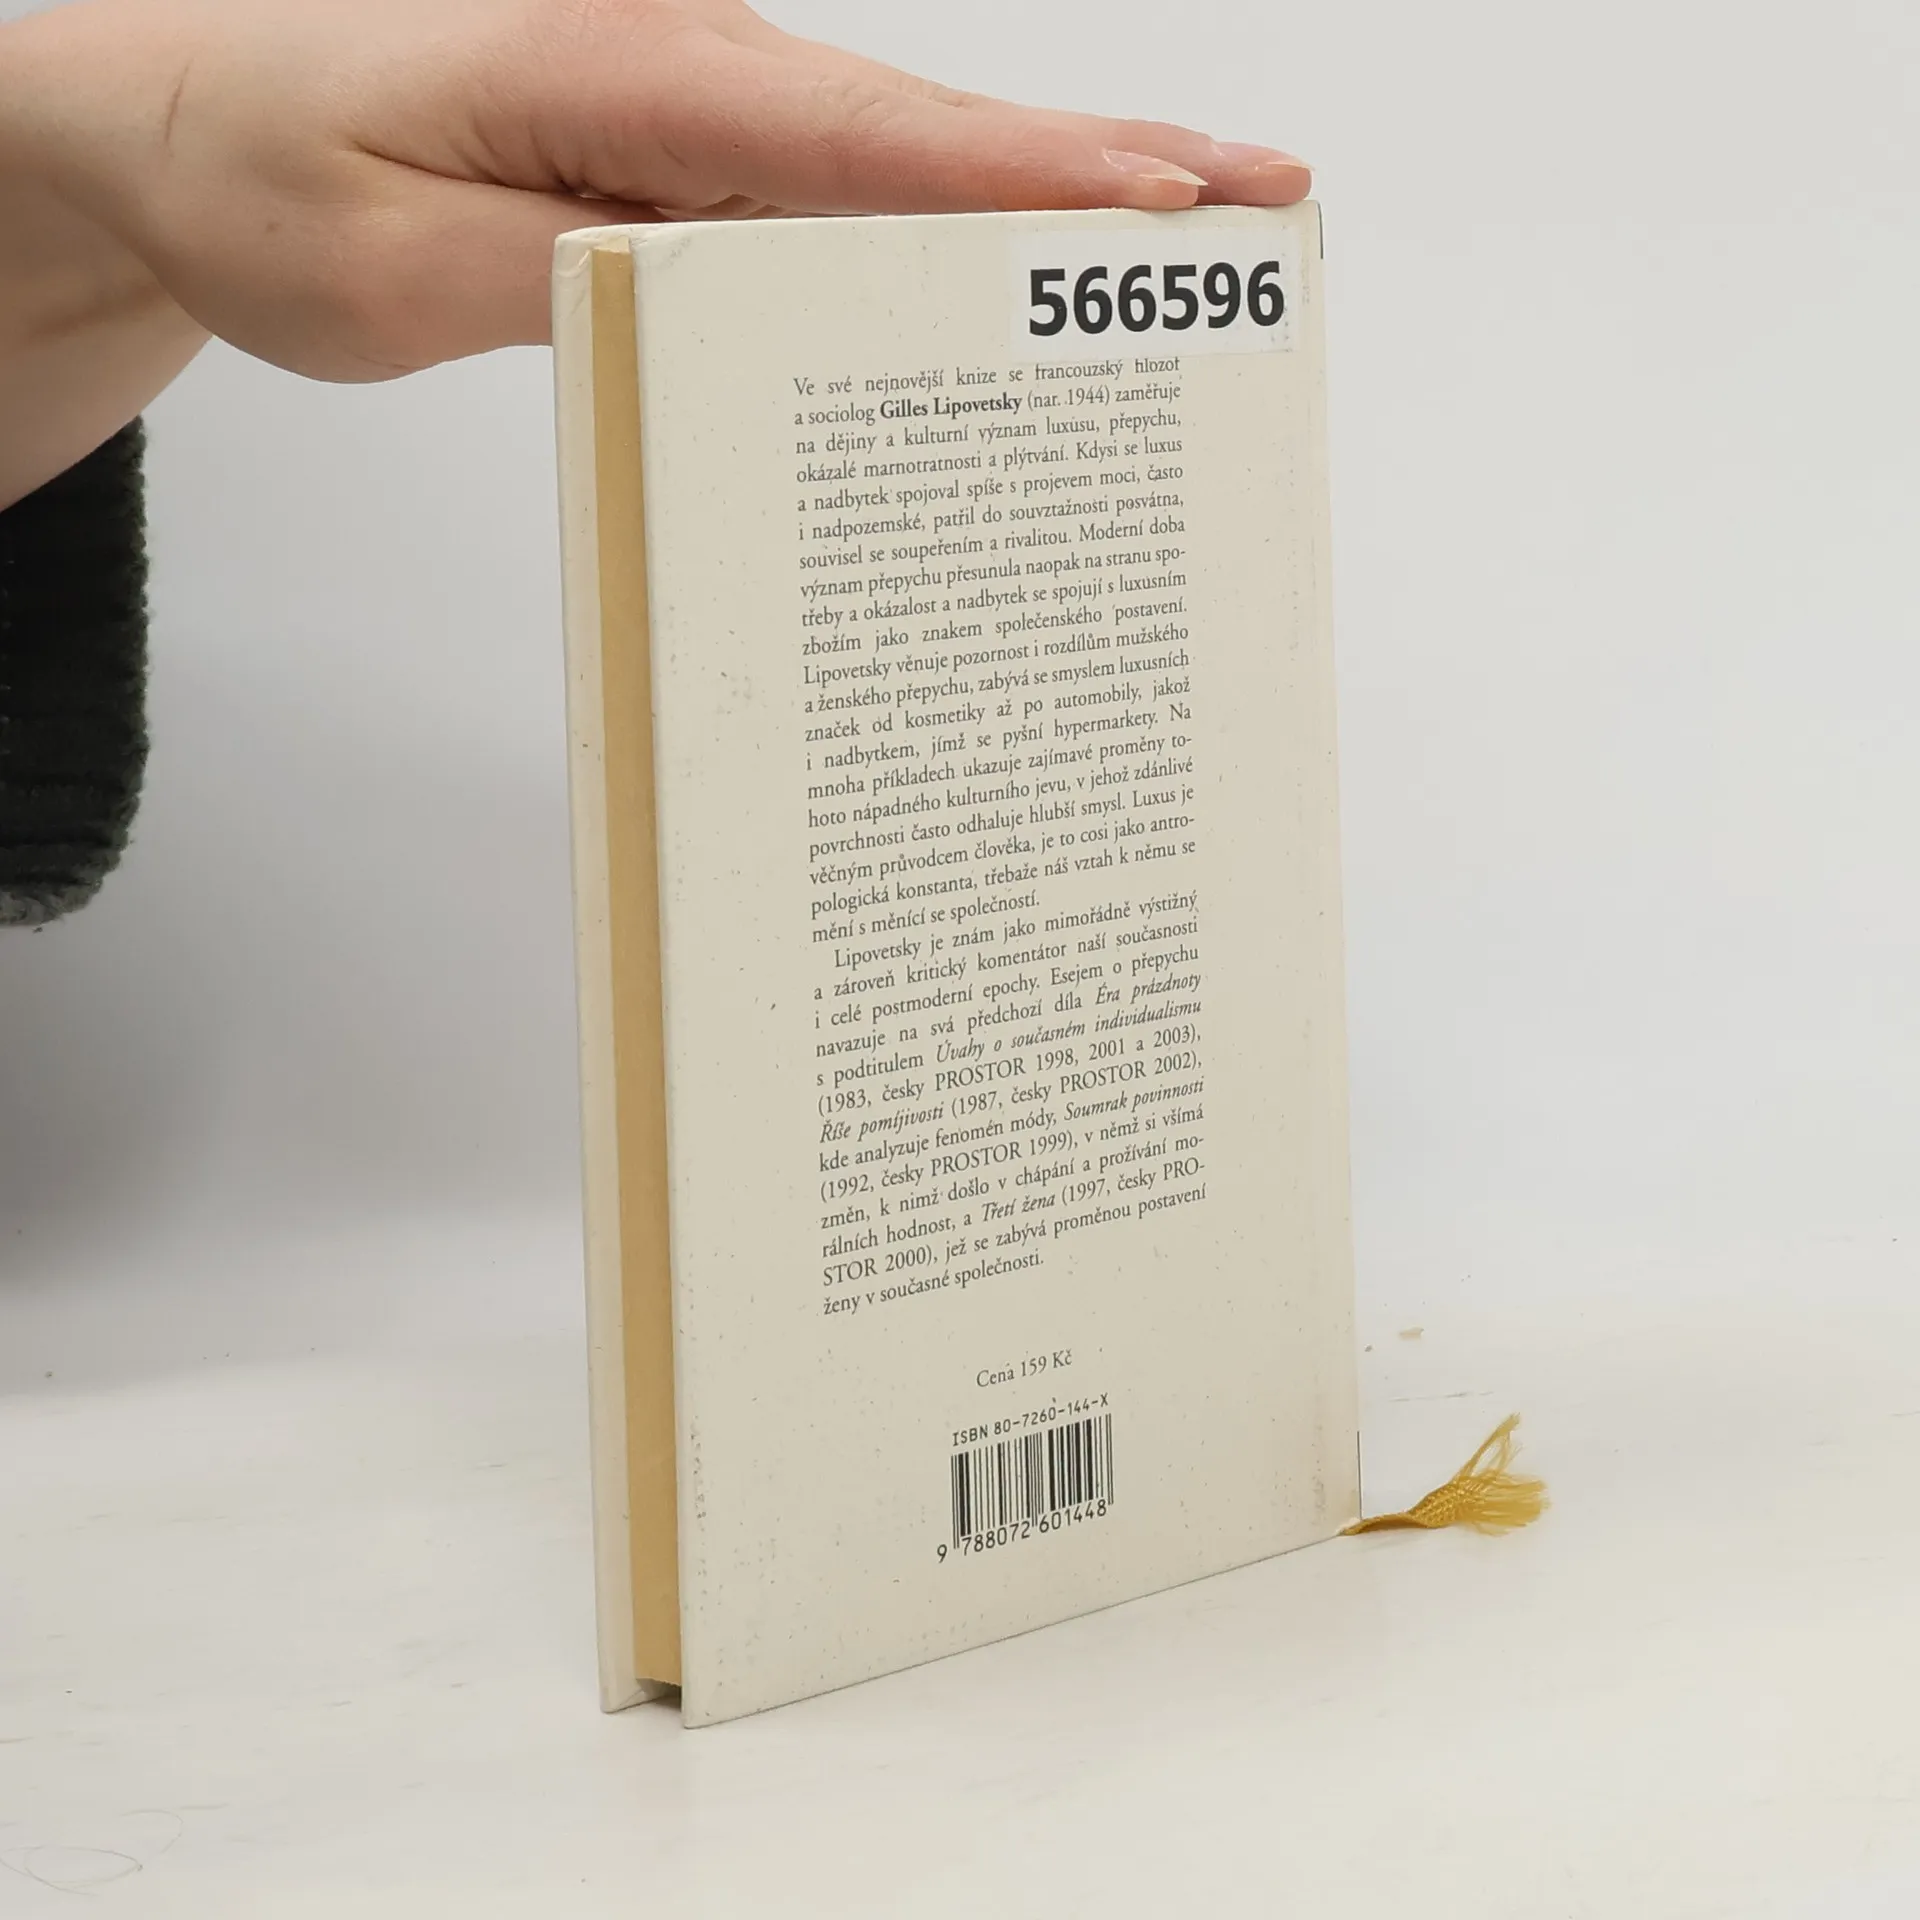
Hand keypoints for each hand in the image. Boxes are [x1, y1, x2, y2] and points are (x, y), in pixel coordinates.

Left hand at [0, 0, 1308, 497]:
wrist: (185, 131)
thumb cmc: (269, 173)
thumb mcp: (400, 257)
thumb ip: (585, 276)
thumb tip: (742, 303)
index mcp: (633, 75)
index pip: (862, 136)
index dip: (1020, 178)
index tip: (1162, 207)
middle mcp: (691, 80)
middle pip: (930, 139)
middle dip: (1103, 177)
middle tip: (1262, 207)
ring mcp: (697, 125)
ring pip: (904, 170)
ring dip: (1047, 208)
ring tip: (1194, 236)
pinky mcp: (684, 171)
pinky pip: (840, 208)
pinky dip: (945, 240)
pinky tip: (1009, 281)